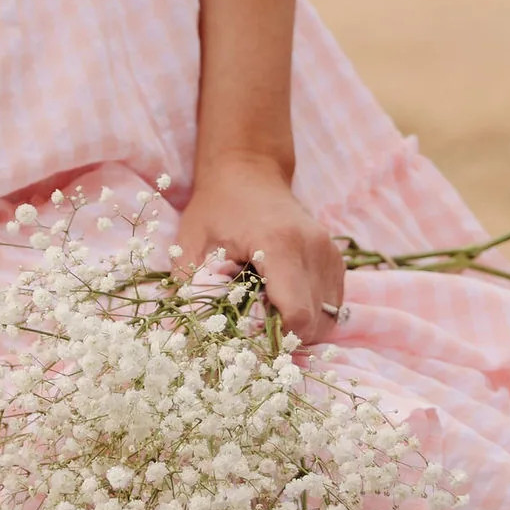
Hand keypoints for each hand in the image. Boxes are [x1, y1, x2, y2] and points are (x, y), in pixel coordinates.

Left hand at [172, 150, 346, 345]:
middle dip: (286, 337)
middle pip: (315, 322)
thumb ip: (186, 289)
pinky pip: (332, 303)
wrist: (248, 168)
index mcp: (279, 244)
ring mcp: (329, 251)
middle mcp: (313, 247)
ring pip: (328, 316)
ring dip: (302, 327)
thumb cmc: (216, 206)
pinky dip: (312, 313)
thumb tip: (174, 335)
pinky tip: (283, 300)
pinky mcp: (335, 256)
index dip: (275, 340)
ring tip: (269, 313)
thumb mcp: (191, 243)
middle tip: (255, 328)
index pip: (296, 315)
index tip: (249, 340)